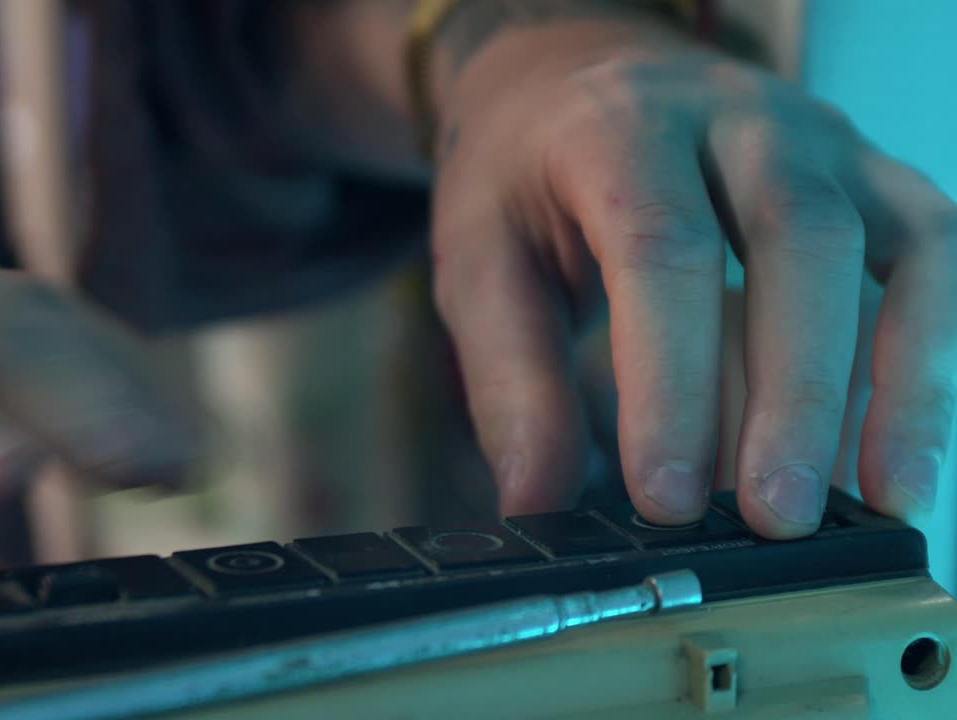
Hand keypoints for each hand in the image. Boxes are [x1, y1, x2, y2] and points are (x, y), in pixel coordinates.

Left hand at [428, 5, 955, 536]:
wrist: (573, 78)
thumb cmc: (525, 172)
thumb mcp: (479, 259)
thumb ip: (510, 378)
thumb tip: (539, 503)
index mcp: (622, 129)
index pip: (662, 250)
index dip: (670, 383)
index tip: (665, 499)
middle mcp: (738, 120)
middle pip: (800, 240)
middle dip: (796, 393)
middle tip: (775, 516)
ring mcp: (821, 142)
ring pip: (901, 245)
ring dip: (902, 382)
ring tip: (879, 499)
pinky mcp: (868, 179)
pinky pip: (932, 260)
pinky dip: (928, 358)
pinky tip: (892, 454)